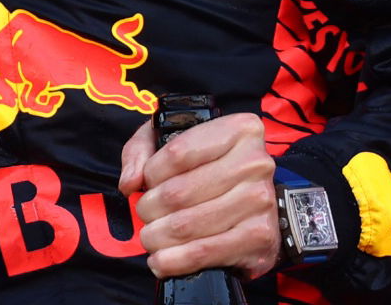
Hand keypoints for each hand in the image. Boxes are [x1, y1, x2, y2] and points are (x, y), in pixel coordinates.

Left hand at [119, 112, 281, 280]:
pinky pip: (204, 252)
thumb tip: (130, 183)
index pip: (177, 152)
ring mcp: (260, 202)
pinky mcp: (259, 238)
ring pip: (187, 224)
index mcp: (239, 130)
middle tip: (145, 214)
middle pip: (179, 192)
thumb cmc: (209, 168)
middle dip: (149, 208)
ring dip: (157, 236)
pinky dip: (174, 260)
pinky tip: (161, 260)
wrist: (256, 204)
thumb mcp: (172, 141)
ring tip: (150, 237)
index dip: (150, 173)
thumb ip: (142, 150)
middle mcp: (255, 163)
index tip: (146, 183)